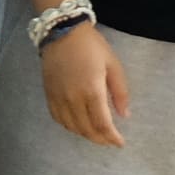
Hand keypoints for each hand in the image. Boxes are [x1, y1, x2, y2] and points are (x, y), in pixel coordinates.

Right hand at [38, 23, 128, 147]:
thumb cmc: (92, 46)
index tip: (120, 143)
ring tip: (97, 135)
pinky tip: (78, 126)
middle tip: (110, 141)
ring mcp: (58, 98)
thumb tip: (124, 115)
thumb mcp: (113, 65)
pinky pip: (58, 119)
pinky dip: (69, 127)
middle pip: (87, 129)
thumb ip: (120, 92)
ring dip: (85, 135)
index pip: (102, 124)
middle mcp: (73, 98)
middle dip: (101, 139)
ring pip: (72, 127)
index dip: (112, 138)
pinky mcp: (49, 95)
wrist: (62, 31)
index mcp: (92, 91)